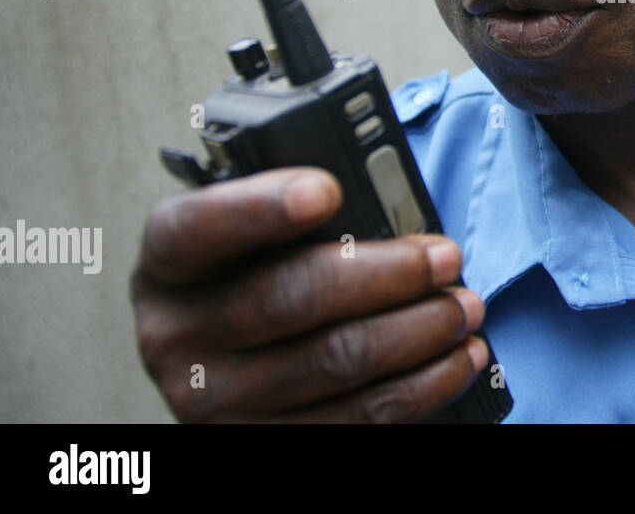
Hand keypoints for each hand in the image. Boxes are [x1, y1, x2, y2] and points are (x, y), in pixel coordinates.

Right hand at [130, 167, 486, 421]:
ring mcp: (214, 403)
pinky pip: (355, 420)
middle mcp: (176, 336)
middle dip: (387, 274)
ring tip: (465, 307)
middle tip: (446, 258)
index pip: (201, 226)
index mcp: (169, 263)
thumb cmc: (257, 274)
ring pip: (334, 362)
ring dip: (419, 332)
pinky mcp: (260, 445)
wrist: (225, 362)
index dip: (263, 206)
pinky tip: (457, 360)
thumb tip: (394, 212)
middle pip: (290, 298)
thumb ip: (303, 215)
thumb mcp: (254, 236)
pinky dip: (420, 387)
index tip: (328, 190)